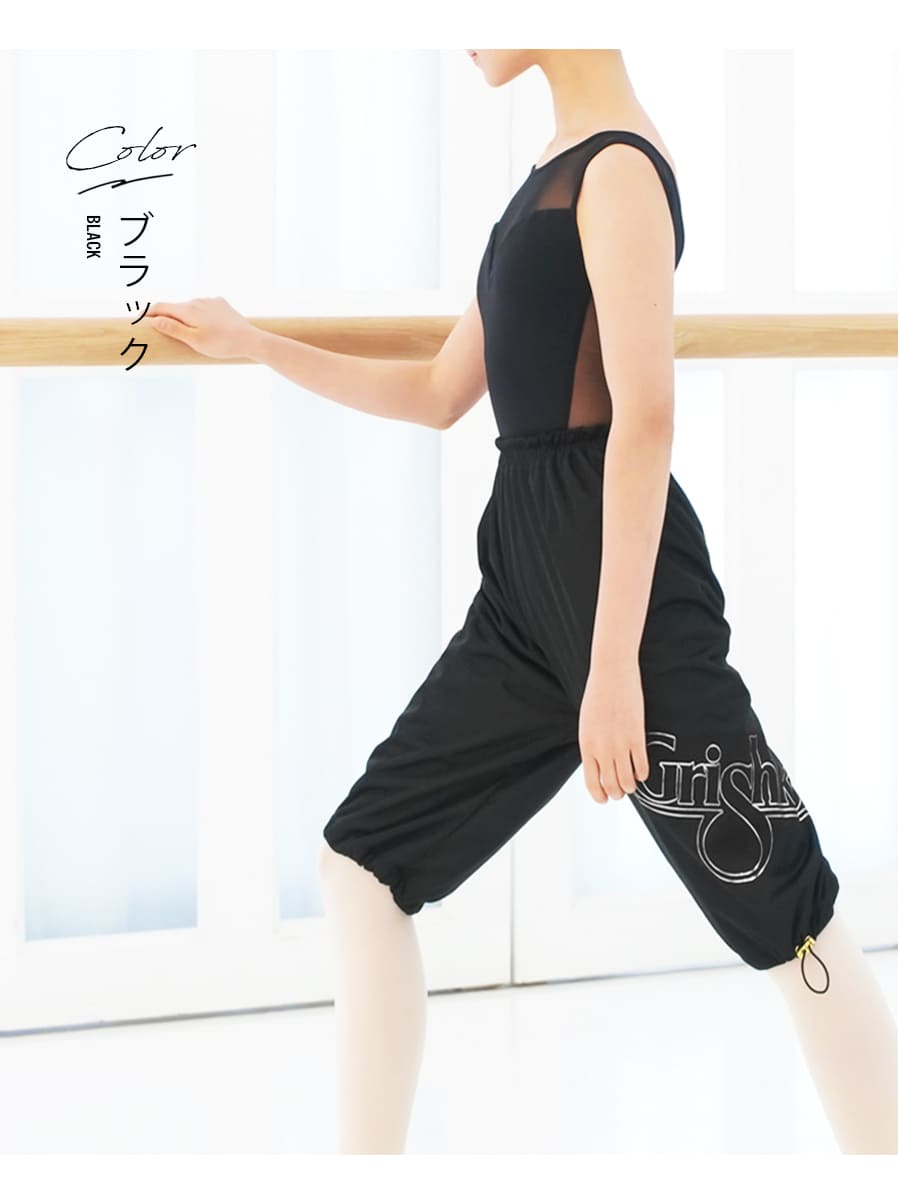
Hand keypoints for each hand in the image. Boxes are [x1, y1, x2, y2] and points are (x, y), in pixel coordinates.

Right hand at [144, 296, 258, 360]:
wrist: (249, 340)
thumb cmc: (221, 344)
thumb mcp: (194, 340)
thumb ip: (173, 329)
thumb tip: (154, 320)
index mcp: (187, 309)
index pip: (161, 307)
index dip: (148, 313)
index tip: (138, 319)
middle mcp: (197, 300)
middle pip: (175, 307)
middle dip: (167, 316)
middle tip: (158, 327)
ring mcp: (210, 300)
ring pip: (191, 308)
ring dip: (185, 317)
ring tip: (186, 331)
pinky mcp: (221, 303)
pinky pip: (205, 308)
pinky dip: (199, 315)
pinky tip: (205, 326)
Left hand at [578, 656, 649, 803]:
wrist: (612, 673)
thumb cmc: (598, 696)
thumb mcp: (587, 724)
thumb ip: (592, 745)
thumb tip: (600, 764)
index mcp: (587, 746)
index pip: (592, 783)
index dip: (600, 796)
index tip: (605, 799)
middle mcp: (602, 749)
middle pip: (611, 785)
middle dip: (617, 794)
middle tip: (621, 792)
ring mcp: (620, 744)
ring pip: (627, 781)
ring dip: (631, 787)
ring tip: (632, 784)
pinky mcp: (637, 736)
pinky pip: (642, 766)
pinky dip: (643, 774)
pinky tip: (642, 772)